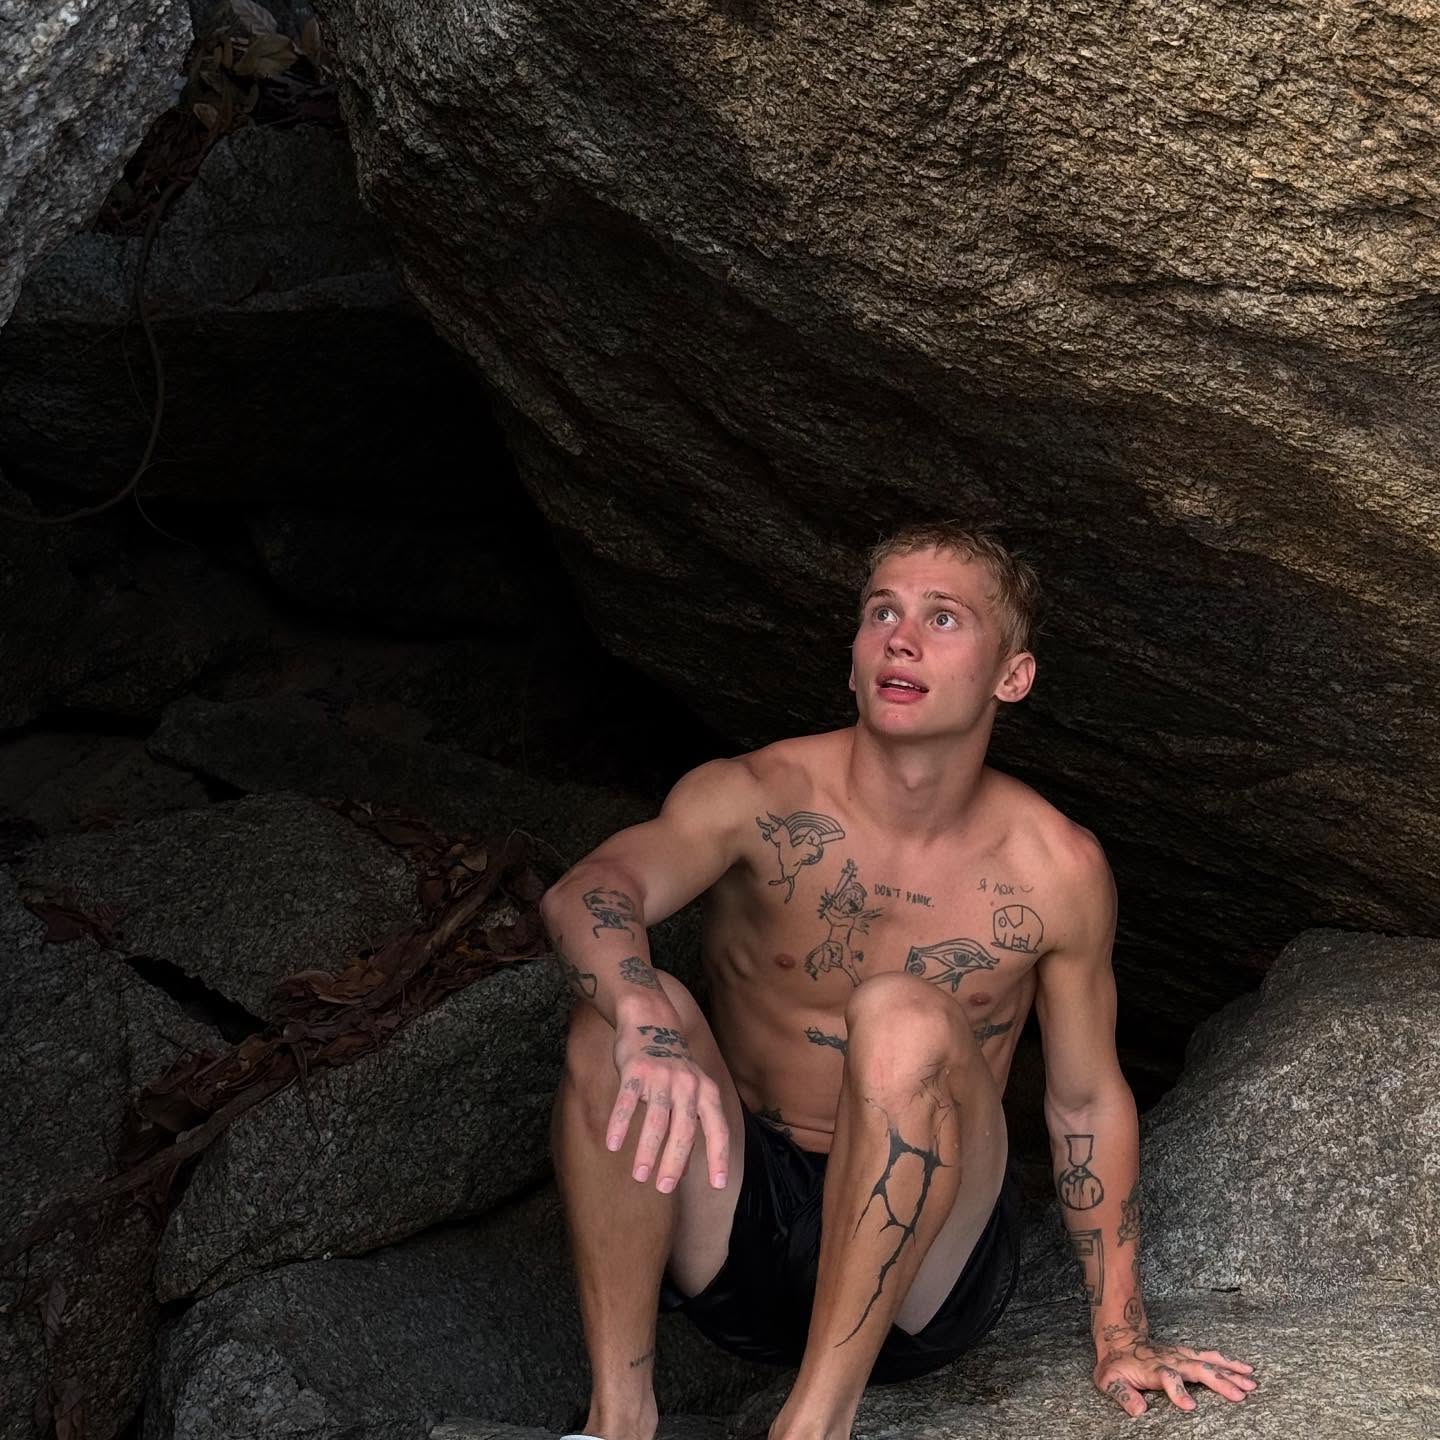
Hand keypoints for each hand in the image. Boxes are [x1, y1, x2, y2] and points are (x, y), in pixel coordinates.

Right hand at [607, 1023, 728, 1193]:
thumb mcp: (690, 1091)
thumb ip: (690, 1126)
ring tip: (639, 1176)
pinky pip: (626, 1101)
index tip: (718, 1184)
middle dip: (675, 1160)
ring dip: (647, 1150)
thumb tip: (687, 1171)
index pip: (717, 1127)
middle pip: (684, 1128)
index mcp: (706, 1090)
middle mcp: (687, 1083)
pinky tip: (612, 1145)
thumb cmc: (672, 1066)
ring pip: (656, 1118)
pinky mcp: (636, 1069)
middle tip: (665, 1188)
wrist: (651, 1017)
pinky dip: (619, 1124)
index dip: (719, 1155)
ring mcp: (662, 1075)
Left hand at [1095, 1330, 1256, 1414]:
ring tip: (1251, 1382)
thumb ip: (1123, 1395)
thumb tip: (1138, 1410)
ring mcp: (1180, 1355)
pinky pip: (1209, 1356)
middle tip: (1240, 1395)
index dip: (1177, 1391)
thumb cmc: (1117, 1365)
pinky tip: (1245, 1367)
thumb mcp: (1110, 1381)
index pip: (1167, 1378)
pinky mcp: (1186, 1354)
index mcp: (1152, 1369)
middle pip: (1196, 1369)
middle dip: (1218, 1381)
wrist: (1119, 1340)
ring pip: (1207, 1361)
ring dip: (1229, 1371)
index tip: (1189, 1406)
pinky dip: (1228, 1362)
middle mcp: (1170, 1360)